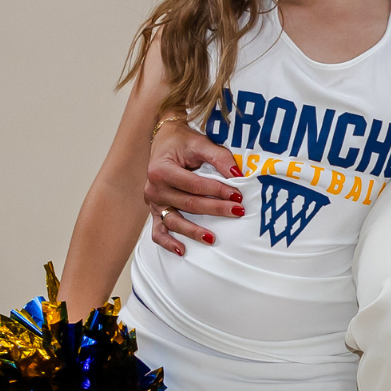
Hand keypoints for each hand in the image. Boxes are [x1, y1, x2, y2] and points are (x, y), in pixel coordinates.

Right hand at [145, 122, 243, 254]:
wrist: (163, 140)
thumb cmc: (182, 142)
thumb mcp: (200, 143)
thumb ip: (219, 157)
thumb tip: (237, 174)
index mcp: (161, 170)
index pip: (194, 186)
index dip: (217, 191)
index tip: (237, 195)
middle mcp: (154, 188)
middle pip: (188, 204)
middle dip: (215, 209)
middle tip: (237, 212)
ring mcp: (153, 202)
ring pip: (174, 220)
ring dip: (193, 231)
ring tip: (213, 238)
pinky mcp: (154, 210)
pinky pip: (158, 230)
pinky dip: (168, 242)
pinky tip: (182, 250)